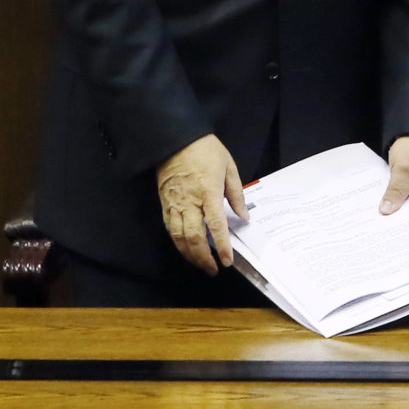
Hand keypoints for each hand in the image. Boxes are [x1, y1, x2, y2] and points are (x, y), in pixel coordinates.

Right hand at [155, 133, 245, 274]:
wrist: (175, 138)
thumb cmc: (205, 149)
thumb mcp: (228, 166)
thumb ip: (236, 194)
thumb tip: (244, 216)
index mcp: (208, 192)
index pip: (216, 225)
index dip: (222, 245)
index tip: (227, 261)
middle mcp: (190, 201)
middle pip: (194, 237)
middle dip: (204, 257)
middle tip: (213, 270)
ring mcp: (175, 203)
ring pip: (179, 237)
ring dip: (190, 255)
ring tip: (201, 264)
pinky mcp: (165, 203)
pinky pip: (169, 228)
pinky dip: (177, 242)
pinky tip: (185, 249)